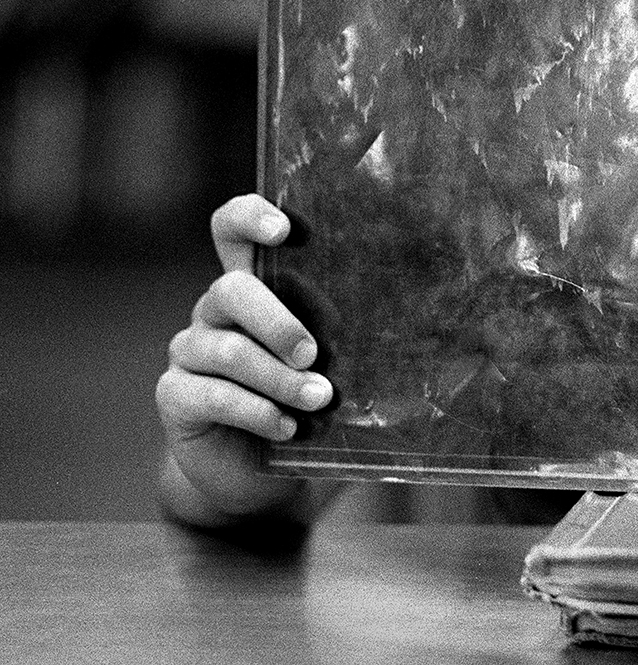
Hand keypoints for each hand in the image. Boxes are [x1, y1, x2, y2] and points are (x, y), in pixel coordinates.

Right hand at [155, 195, 332, 526]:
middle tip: (314, 353)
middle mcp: (215, 310)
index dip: (250, 217)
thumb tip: (411, 318)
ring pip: (228, 350)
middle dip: (278, 320)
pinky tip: (286, 426)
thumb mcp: (330, 360)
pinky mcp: (174, 395)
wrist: (258, 472)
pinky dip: (255, 411)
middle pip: (232, 289)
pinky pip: (210, 394)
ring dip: (279, 377)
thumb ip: (344, 332)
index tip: (283, 229)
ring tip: (318, 399)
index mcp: (253, 286)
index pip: (232, 228)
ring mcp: (189, 350)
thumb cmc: (304, 402)